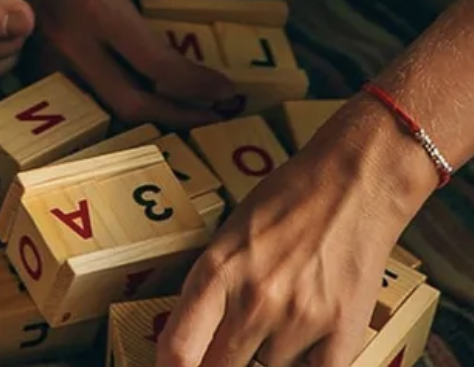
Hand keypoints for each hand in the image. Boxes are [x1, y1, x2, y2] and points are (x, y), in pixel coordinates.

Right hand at [19, 0, 235, 126]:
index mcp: (98, 8)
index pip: (155, 63)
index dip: (195, 82)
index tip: (225, 89)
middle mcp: (75, 42)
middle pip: (131, 103)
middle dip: (178, 117)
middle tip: (212, 115)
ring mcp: (54, 58)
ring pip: (105, 107)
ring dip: (148, 116)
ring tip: (184, 112)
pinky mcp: (41, 62)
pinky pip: (83, 95)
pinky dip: (116, 102)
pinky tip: (139, 95)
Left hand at [158, 99, 432, 366]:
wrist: (352, 183)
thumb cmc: (288, 200)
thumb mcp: (230, 234)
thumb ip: (211, 287)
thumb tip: (190, 338)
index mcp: (218, 270)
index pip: (179, 350)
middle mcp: (254, 300)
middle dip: (223, 359)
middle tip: (236, 337)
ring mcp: (298, 321)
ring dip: (273, 354)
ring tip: (288, 309)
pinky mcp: (342, 335)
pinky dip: (307, 361)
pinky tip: (311, 336)